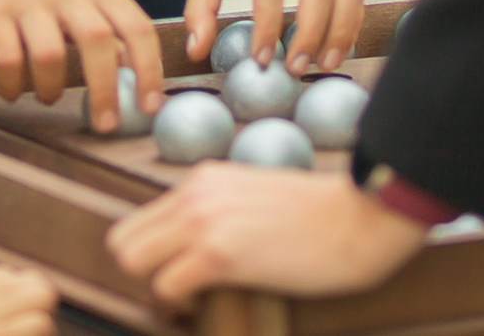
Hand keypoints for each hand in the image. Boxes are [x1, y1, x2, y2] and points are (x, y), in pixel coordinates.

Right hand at [0, 0, 166, 130]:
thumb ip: (110, 27)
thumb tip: (136, 76)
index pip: (137, 28)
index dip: (149, 70)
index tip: (149, 107)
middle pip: (97, 41)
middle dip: (105, 90)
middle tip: (105, 125)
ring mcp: (29, 2)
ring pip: (50, 53)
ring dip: (51, 87)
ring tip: (47, 97)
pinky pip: (7, 57)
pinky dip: (11, 82)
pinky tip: (11, 91)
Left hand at [107, 164, 425, 304]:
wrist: (360, 216)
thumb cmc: (321, 216)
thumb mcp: (256, 196)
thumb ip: (222, 209)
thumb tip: (203, 244)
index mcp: (202, 179)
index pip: (141, 221)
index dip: (151, 256)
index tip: (177, 275)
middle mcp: (194, 193)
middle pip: (123, 241)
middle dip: (143, 275)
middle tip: (177, 292)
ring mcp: (203, 222)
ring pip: (131, 261)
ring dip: (155, 289)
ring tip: (190, 300)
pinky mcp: (218, 254)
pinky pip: (165, 287)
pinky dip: (177, 305)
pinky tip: (205, 305)